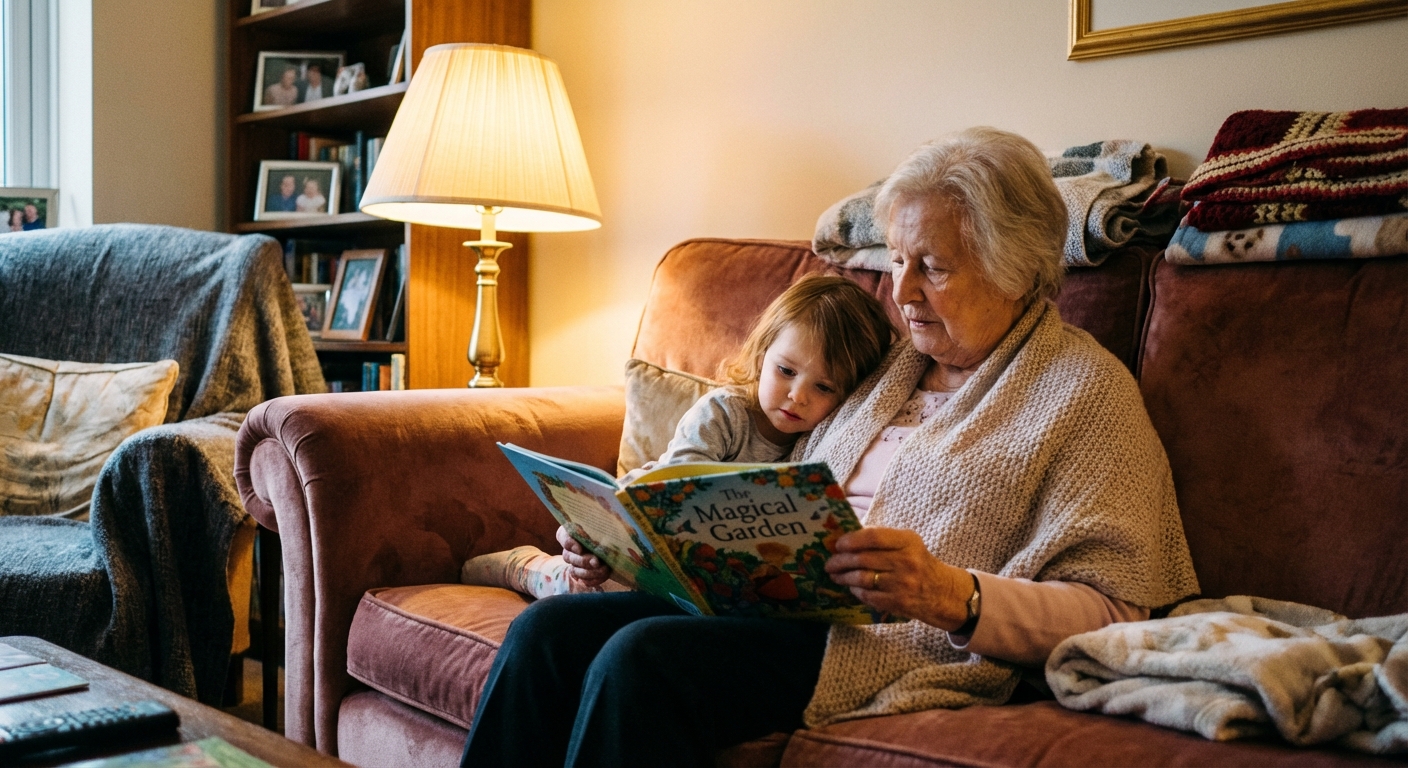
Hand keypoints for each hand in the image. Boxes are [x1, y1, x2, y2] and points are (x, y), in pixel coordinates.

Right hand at [556, 525, 611, 587]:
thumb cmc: (607, 528)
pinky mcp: (583, 574)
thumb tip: (608, 523)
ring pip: (575, 570)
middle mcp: (570, 548)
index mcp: (571, 531)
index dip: (569, 543)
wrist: (615, 543)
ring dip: (589, 572)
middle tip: (596, 562)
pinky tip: (603, 576)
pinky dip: (593, 580)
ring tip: (604, 570)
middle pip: (569, 556)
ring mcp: (575, 563)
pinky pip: (583, 580)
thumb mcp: (604, 522)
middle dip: (583, 561)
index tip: (579, 548)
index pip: (563, 536)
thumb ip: (601, 523)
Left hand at [824, 527, 972, 629]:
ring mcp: (902, 583)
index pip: (874, 537)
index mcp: (908, 541)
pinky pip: (868, 595)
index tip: (839, 544)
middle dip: (841, 561)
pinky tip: (851, 587)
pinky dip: (855, 591)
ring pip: (862, 578)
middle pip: (863, 559)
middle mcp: (906, 561)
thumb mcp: (908, 544)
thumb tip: (847, 539)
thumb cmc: (919, 564)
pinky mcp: (898, 602)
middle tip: (830, 563)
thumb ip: (882, 540)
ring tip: (836, 575)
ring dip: (844, 577)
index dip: (851, 540)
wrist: (943, 593)